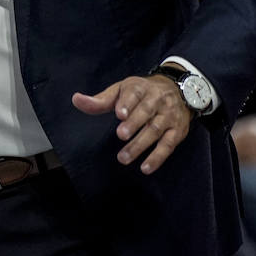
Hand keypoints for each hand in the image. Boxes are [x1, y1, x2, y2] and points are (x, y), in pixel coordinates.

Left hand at [72, 74, 190, 174]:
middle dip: (134, 123)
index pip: (134, 93)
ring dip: (140, 144)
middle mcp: (158, 100)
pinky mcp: (177, 131)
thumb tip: (76, 100)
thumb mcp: (121, 90)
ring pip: (156, 130)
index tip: (118, 113)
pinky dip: (158, 157)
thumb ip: (100, 100)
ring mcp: (169, 116)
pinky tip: (145, 168)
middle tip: (121, 135)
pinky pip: (168, 145)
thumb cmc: (141, 93)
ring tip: (124, 157)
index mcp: (141, 88)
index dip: (127, 103)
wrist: (178, 90)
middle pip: (146, 111)